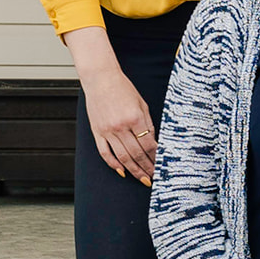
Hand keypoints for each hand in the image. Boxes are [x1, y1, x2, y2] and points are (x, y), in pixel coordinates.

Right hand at [80, 63, 157, 183]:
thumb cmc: (123, 89)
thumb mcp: (142, 103)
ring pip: (122, 157)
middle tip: (154, 178)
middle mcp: (121, 127)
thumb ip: (148, 123)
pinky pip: (105, 153)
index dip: (156, 157)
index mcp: (135, 118)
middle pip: (136, 154)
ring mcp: (108, 131)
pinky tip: (122, 171)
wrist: (101, 79)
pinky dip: (113, 164)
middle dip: (147, 168)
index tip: (161, 165)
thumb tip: (153, 142)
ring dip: (133, 170)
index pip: (149, 144)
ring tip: (142, 179)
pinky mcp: (97, 132)